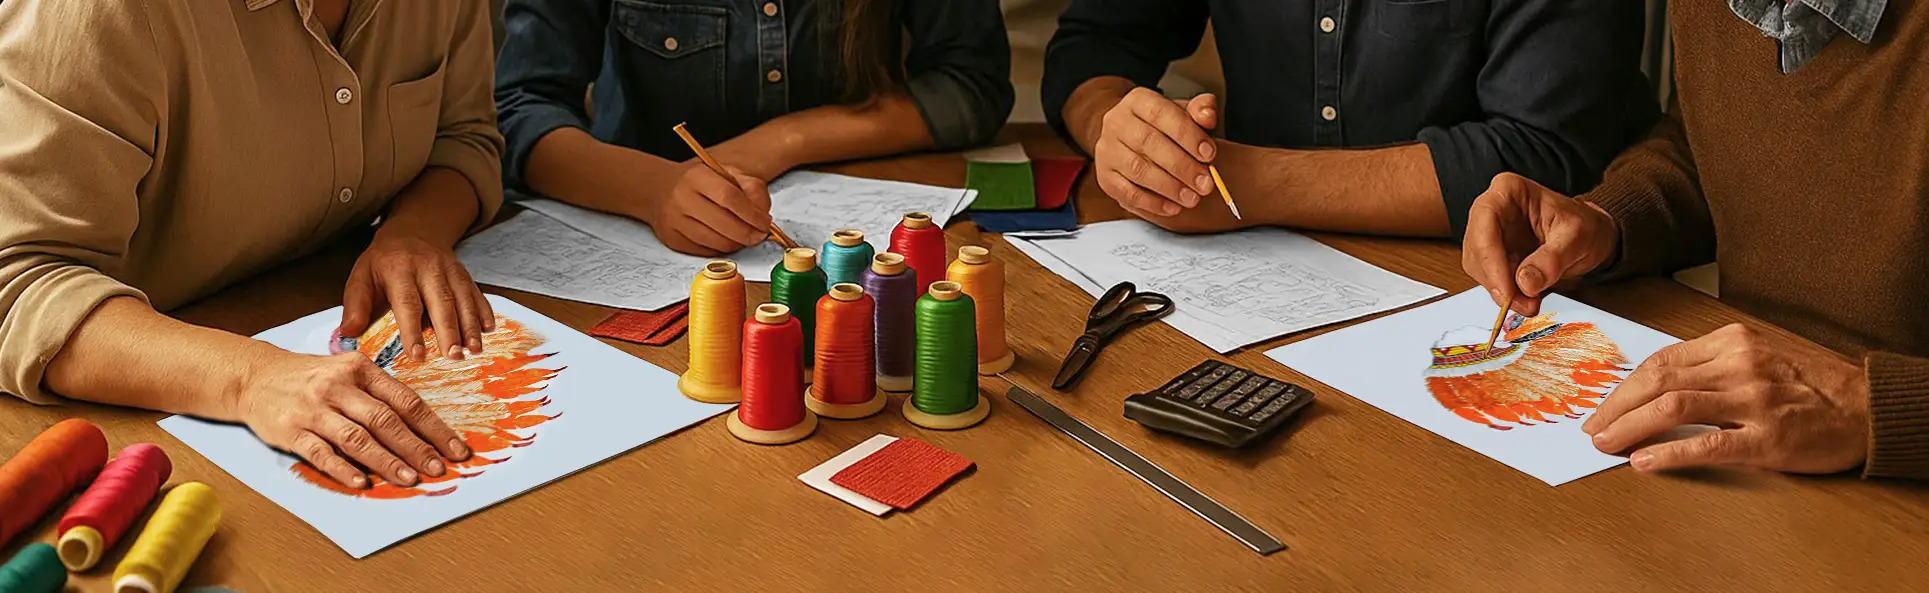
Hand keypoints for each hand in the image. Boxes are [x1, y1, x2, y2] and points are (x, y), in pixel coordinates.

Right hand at [239, 352, 471, 487]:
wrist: (255, 376)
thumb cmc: (311, 377)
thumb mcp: (348, 372)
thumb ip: (380, 394)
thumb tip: (423, 428)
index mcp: (361, 370)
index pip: (406, 401)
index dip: (434, 427)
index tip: (456, 448)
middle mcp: (338, 387)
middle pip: (385, 421)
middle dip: (416, 448)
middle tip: (439, 469)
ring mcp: (313, 409)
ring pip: (357, 438)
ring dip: (386, 461)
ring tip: (410, 479)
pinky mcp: (290, 430)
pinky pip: (320, 453)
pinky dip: (341, 469)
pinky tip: (361, 482)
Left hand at [342, 229, 492, 361]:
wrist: (413, 230)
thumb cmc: (384, 260)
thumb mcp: (361, 275)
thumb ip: (355, 304)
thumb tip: (349, 332)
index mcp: (400, 269)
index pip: (408, 303)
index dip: (413, 330)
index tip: (418, 355)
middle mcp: (428, 268)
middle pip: (442, 302)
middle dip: (449, 331)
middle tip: (453, 356)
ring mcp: (449, 270)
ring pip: (463, 298)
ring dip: (470, 325)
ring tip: (473, 349)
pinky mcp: (463, 273)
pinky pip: (476, 292)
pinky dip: (484, 311)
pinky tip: (489, 329)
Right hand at [640, 163, 772, 256]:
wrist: (661, 190)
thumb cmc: (700, 183)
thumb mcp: (727, 173)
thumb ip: (751, 188)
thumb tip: (763, 214)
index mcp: (697, 177)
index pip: (729, 198)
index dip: (752, 214)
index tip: (765, 223)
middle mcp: (682, 198)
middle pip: (724, 224)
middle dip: (748, 234)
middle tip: (760, 235)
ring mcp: (674, 221)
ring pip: (715, 242)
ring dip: (737, 244)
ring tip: (745, 236)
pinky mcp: (672, 239)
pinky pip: (705, 251)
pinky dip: (722, 249)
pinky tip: (727, 240)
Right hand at [1094, 89, 1218, 218]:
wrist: (1131, 140)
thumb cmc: (1164, 128)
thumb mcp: (1184, 114)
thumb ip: (1201, 111)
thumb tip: (1208, 114)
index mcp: (1137, 100)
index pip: (1161, 113)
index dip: (1188, 135)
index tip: (1210, 154)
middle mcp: (1115, 121)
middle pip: (1149, 143)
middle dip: (1182, 166)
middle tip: (1206, 184)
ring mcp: (1106, 150)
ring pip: (1137, 169)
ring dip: (1169, 187)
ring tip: (1192, 198)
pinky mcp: (1104, 176)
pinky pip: (1127, 192)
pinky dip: (1153, 203)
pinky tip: (1173, 207)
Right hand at [1462, 173, 1618, 315]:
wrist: (1591, 237)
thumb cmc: (1584, 226)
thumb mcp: (1577, 238)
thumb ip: (1552, 259)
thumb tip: (1525, 283)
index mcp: (1508, 191)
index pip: (1485, 221)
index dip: (1491, 258)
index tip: (1507, 289)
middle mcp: (1491, 210)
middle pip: (1476, 248)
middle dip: (1496, 280)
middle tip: (1522, 303)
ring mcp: (1489, 234)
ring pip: (1479, 267)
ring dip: (1500, 290)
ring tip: (1529, 302)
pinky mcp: (1493, 256)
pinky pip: (1489, 278)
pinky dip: (1505, 293)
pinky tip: (1525, 298)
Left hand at [1583, 324, 1870, 473]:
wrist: (1866, 407)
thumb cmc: (1807, 386)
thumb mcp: (1755, 358)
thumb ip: (1707, 366)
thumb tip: (1649, 387)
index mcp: (1731, 342)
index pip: (1660, 362)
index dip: (1623, 388)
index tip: (1601, 408)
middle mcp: (1739, 365)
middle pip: (1658, 381)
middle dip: (1616, 407)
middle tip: (1592, 430)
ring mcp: (1754, 400)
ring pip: (1674, 407)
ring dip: (1630, 427)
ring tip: (1607, 444)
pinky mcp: (1769, 438)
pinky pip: (1708, 445)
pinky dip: (1670, 454)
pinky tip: (1645, 462)